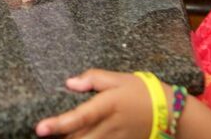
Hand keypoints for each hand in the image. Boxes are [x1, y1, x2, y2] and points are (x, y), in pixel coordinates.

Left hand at [35, 69, 154, 138]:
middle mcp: (109, 126)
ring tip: (55, 137)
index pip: (80, 117)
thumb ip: (93, 79)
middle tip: (41, 133)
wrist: (170, 114)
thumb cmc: (141, 92)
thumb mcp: (118, 79)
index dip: (59, 124)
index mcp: (107, 106)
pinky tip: (74, 138)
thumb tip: (69, 83)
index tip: (40, 129)